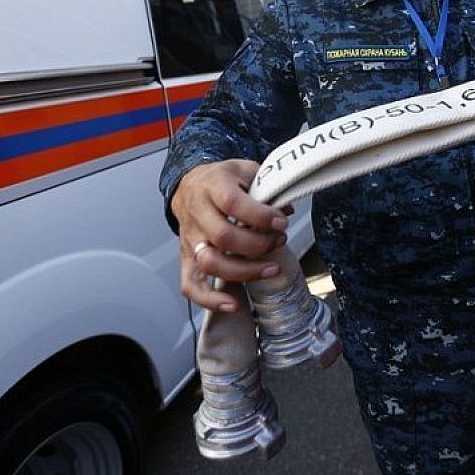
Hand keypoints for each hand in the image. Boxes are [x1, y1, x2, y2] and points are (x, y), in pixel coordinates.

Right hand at [171, 159, 292, 310]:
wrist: (189, 184)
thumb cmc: (221, 180)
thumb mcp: (245, 170)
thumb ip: (267, 186)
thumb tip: (286, 209)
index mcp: (212, 186)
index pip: (233, 203)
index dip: (260, 216)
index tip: (281, 221)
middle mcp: (197, 213)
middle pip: (223, 237)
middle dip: (258, 244)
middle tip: (279, 240)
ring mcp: (191, 239)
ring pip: (210, 262)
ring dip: (244, 271)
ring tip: (271, 269)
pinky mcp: (187, 258)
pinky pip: (191, 285)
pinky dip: (210, 299)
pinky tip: (233, 303)